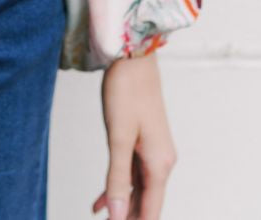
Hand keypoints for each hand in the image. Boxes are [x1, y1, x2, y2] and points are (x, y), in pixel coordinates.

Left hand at [91, 52, 177, 219]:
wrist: (134, 56)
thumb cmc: (126, 91)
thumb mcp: (118, 137)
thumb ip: (117, 177)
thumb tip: (118, 215)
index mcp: (159, 164)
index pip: (151, 211)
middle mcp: (162, 161)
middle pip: (146, 203)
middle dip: (128, 217)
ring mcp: (154, 151)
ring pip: (138, 189)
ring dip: (121, 205)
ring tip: (98, 218)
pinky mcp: (144, 141)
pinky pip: (133, 173)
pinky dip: (119, 187)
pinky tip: (100, 200)